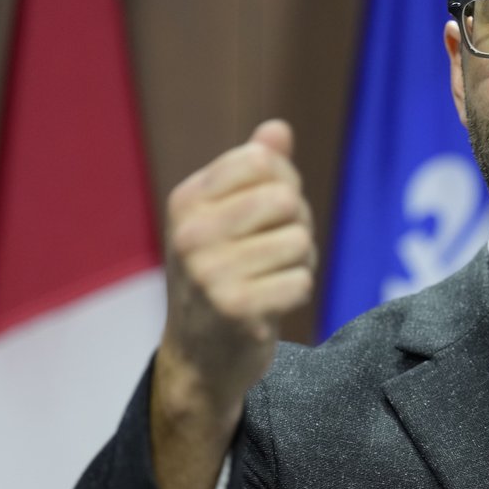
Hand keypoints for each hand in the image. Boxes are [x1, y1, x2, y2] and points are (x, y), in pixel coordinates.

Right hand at [150, 119, 315, 488]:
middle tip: (275, 252)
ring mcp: (210, 273)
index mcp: (186, 201)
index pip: (261, 160)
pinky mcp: (237, 309)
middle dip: (296, 225)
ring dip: (300, 262)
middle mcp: (190, 233)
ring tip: (271, 278)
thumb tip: (278, 129)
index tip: (268, 212)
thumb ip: (254, 172)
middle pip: (287, 199)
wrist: (199, 359)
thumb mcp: (225, 219)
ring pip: (300, 240)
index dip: (283, 182)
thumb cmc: (220, 276)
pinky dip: (297, 292)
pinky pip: (302, 280)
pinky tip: (271, 304)